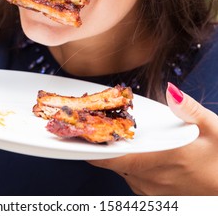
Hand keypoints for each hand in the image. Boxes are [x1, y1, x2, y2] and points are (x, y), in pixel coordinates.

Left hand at [89, 83, 217, 194]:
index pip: (114, 158)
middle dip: (102, 143)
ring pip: (121, 170)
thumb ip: (189, 110)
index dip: (93, 146)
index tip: (81, 131)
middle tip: (94, 123)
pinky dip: (127, 163)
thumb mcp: (214, 129)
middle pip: (112, 162)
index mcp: (163, 160)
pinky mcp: (156, 195)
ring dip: (115, 154)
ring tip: (113, 132)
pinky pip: (132, 177)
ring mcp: (153, 190)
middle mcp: (152, 179)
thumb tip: (171, 91)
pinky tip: (134, 149)